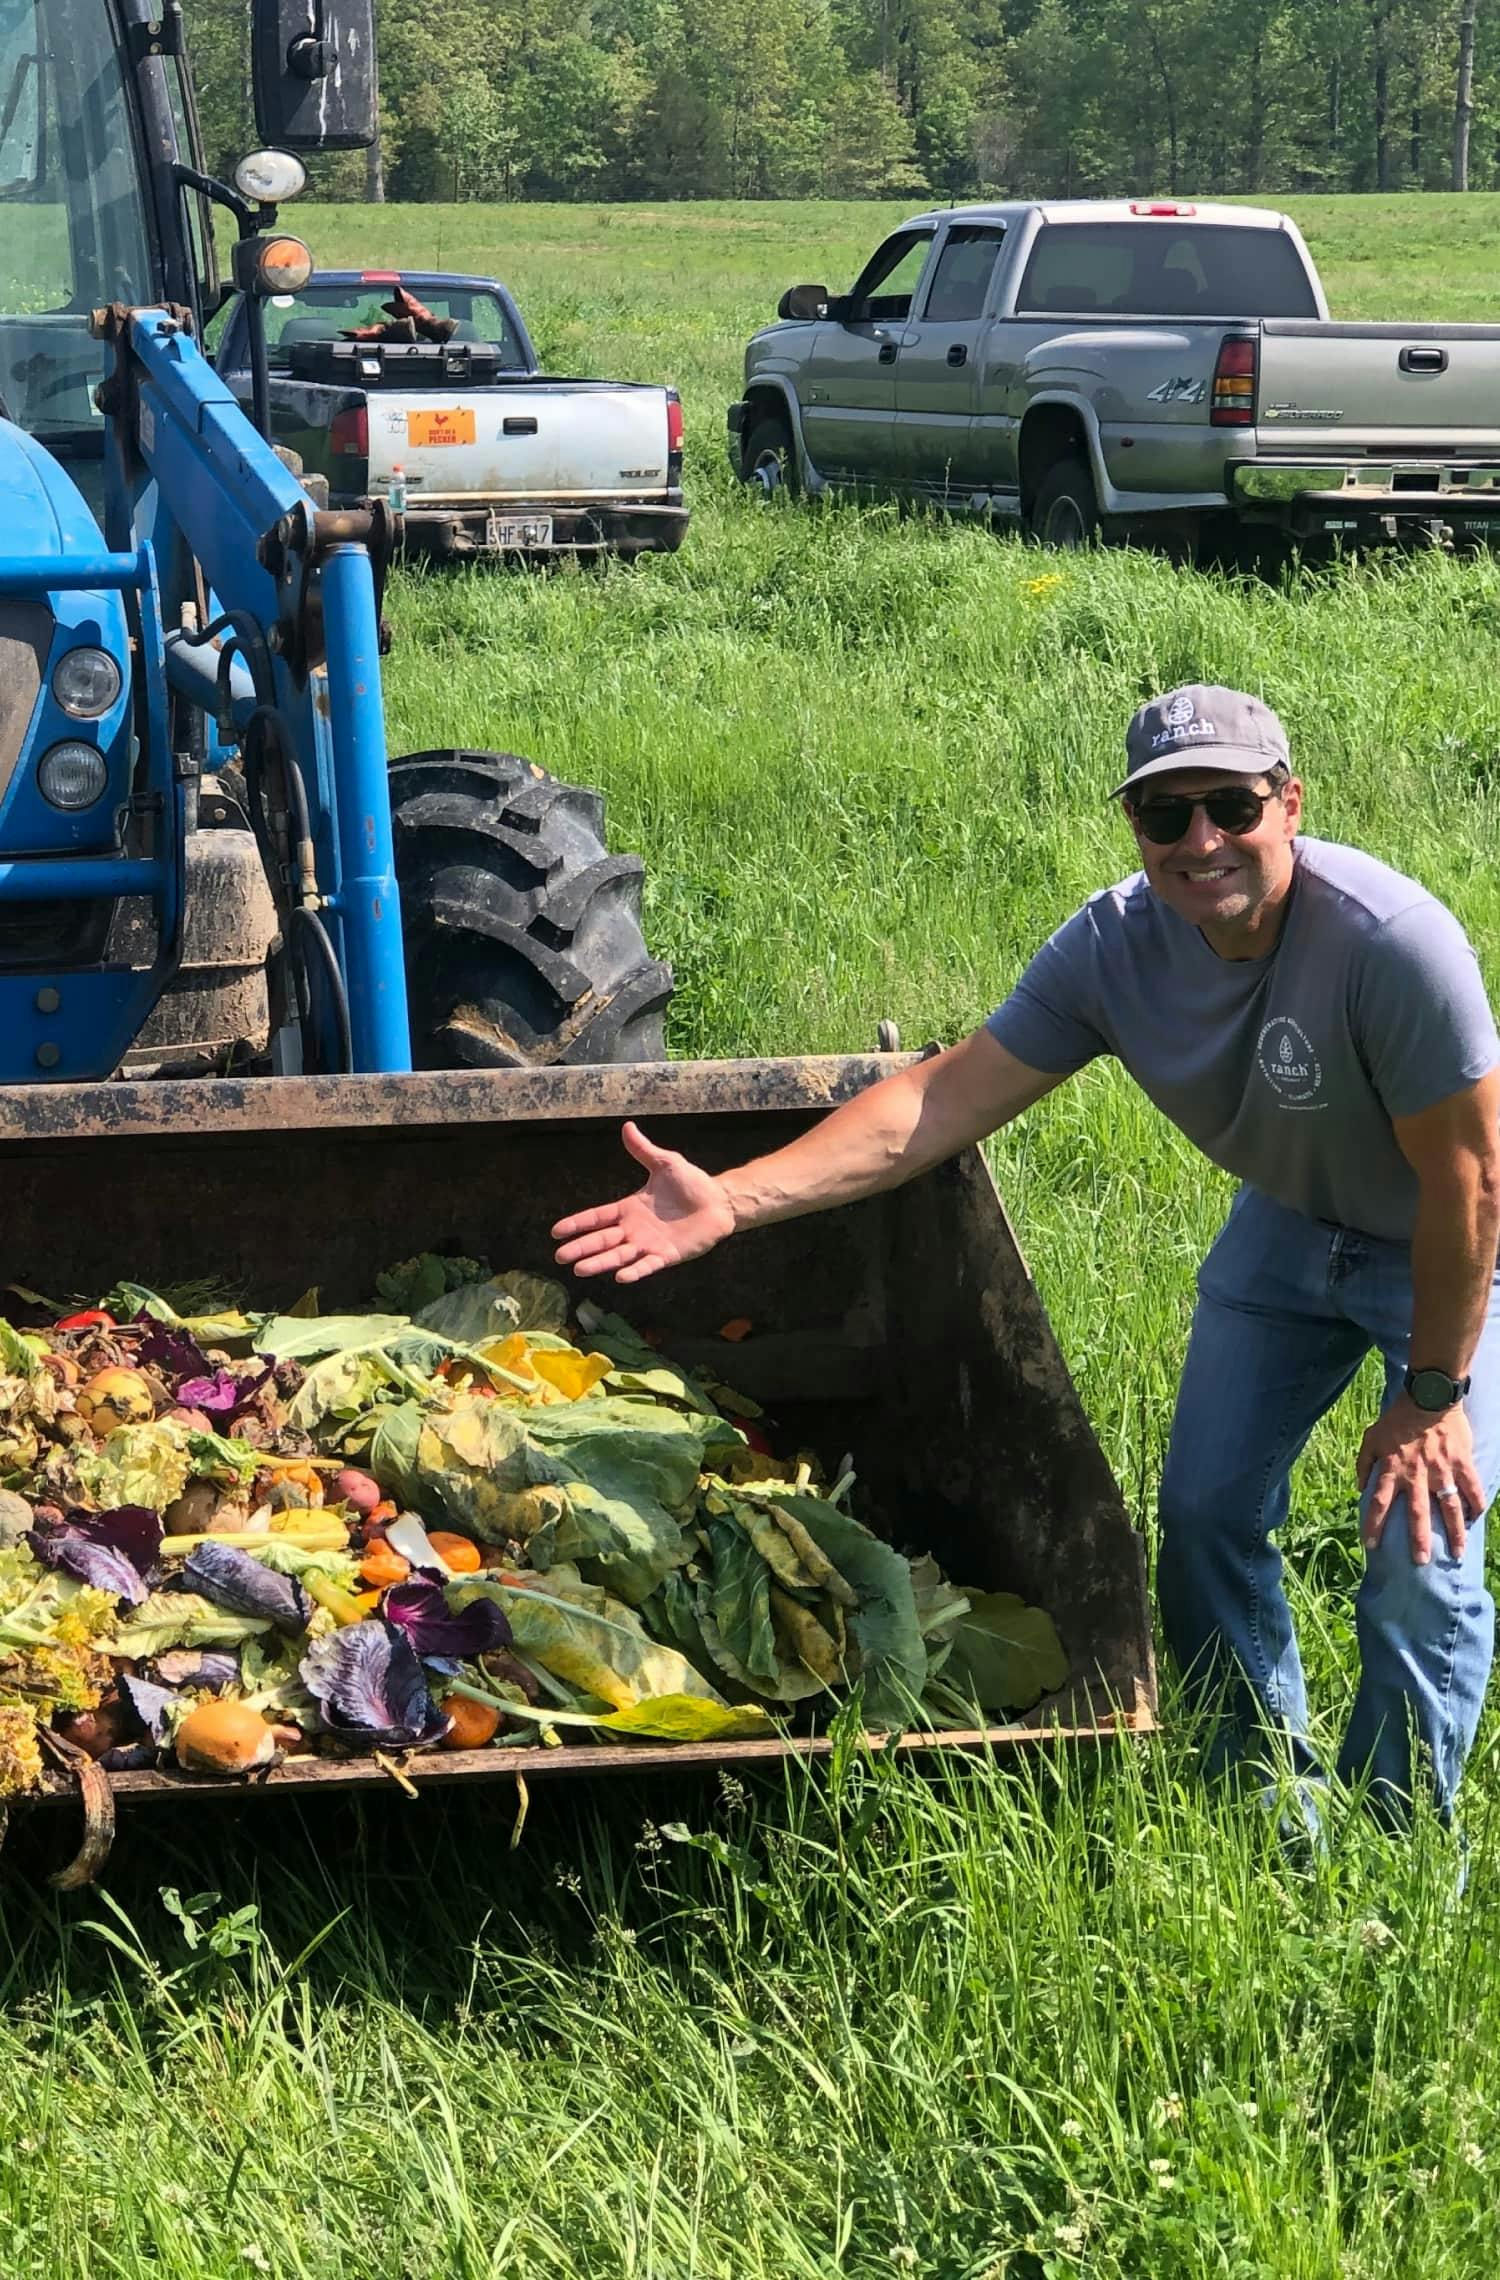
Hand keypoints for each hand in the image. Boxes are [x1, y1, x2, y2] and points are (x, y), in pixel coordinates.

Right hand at [551, 1121, 736, 1284]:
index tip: (556, 1232)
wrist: (719, 1202)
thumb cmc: (692, 1183)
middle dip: (581, 1248)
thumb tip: (627, 1126)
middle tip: (560, 1258)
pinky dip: (635, 1272)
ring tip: (580, 1270)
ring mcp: (649, 1244)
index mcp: (629, 1208)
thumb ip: (644, 1149)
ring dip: (600, 1263)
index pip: (597, 1217)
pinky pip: (647, 1266)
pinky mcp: (667, 1256)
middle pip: (602, 1240)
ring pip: (619, 1256)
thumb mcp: (665, 1163)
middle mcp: (634, 1230)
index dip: (577, 1224)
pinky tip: (620, 1278)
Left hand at [1356, 1393, 1482, 1563]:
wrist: (1429, 1396)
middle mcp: (1416, 1474)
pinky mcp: (1462, 1463)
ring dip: (1454, 1532)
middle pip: (1416, 1513)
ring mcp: (1442, 1470)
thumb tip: (1360, 1488)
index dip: (1373, 1525)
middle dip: (1418, 1539)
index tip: (1371, 1545)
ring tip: (1457, 1553)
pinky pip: (1472, 1488)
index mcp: (1392, 1468)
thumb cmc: (1398, 1418)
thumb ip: (1364, 1463)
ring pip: (1449, 1507)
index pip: (1378, 1503)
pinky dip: (1476, 1505)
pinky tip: (1477, 1520)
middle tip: (1420, 1562)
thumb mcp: (1371, 1437)